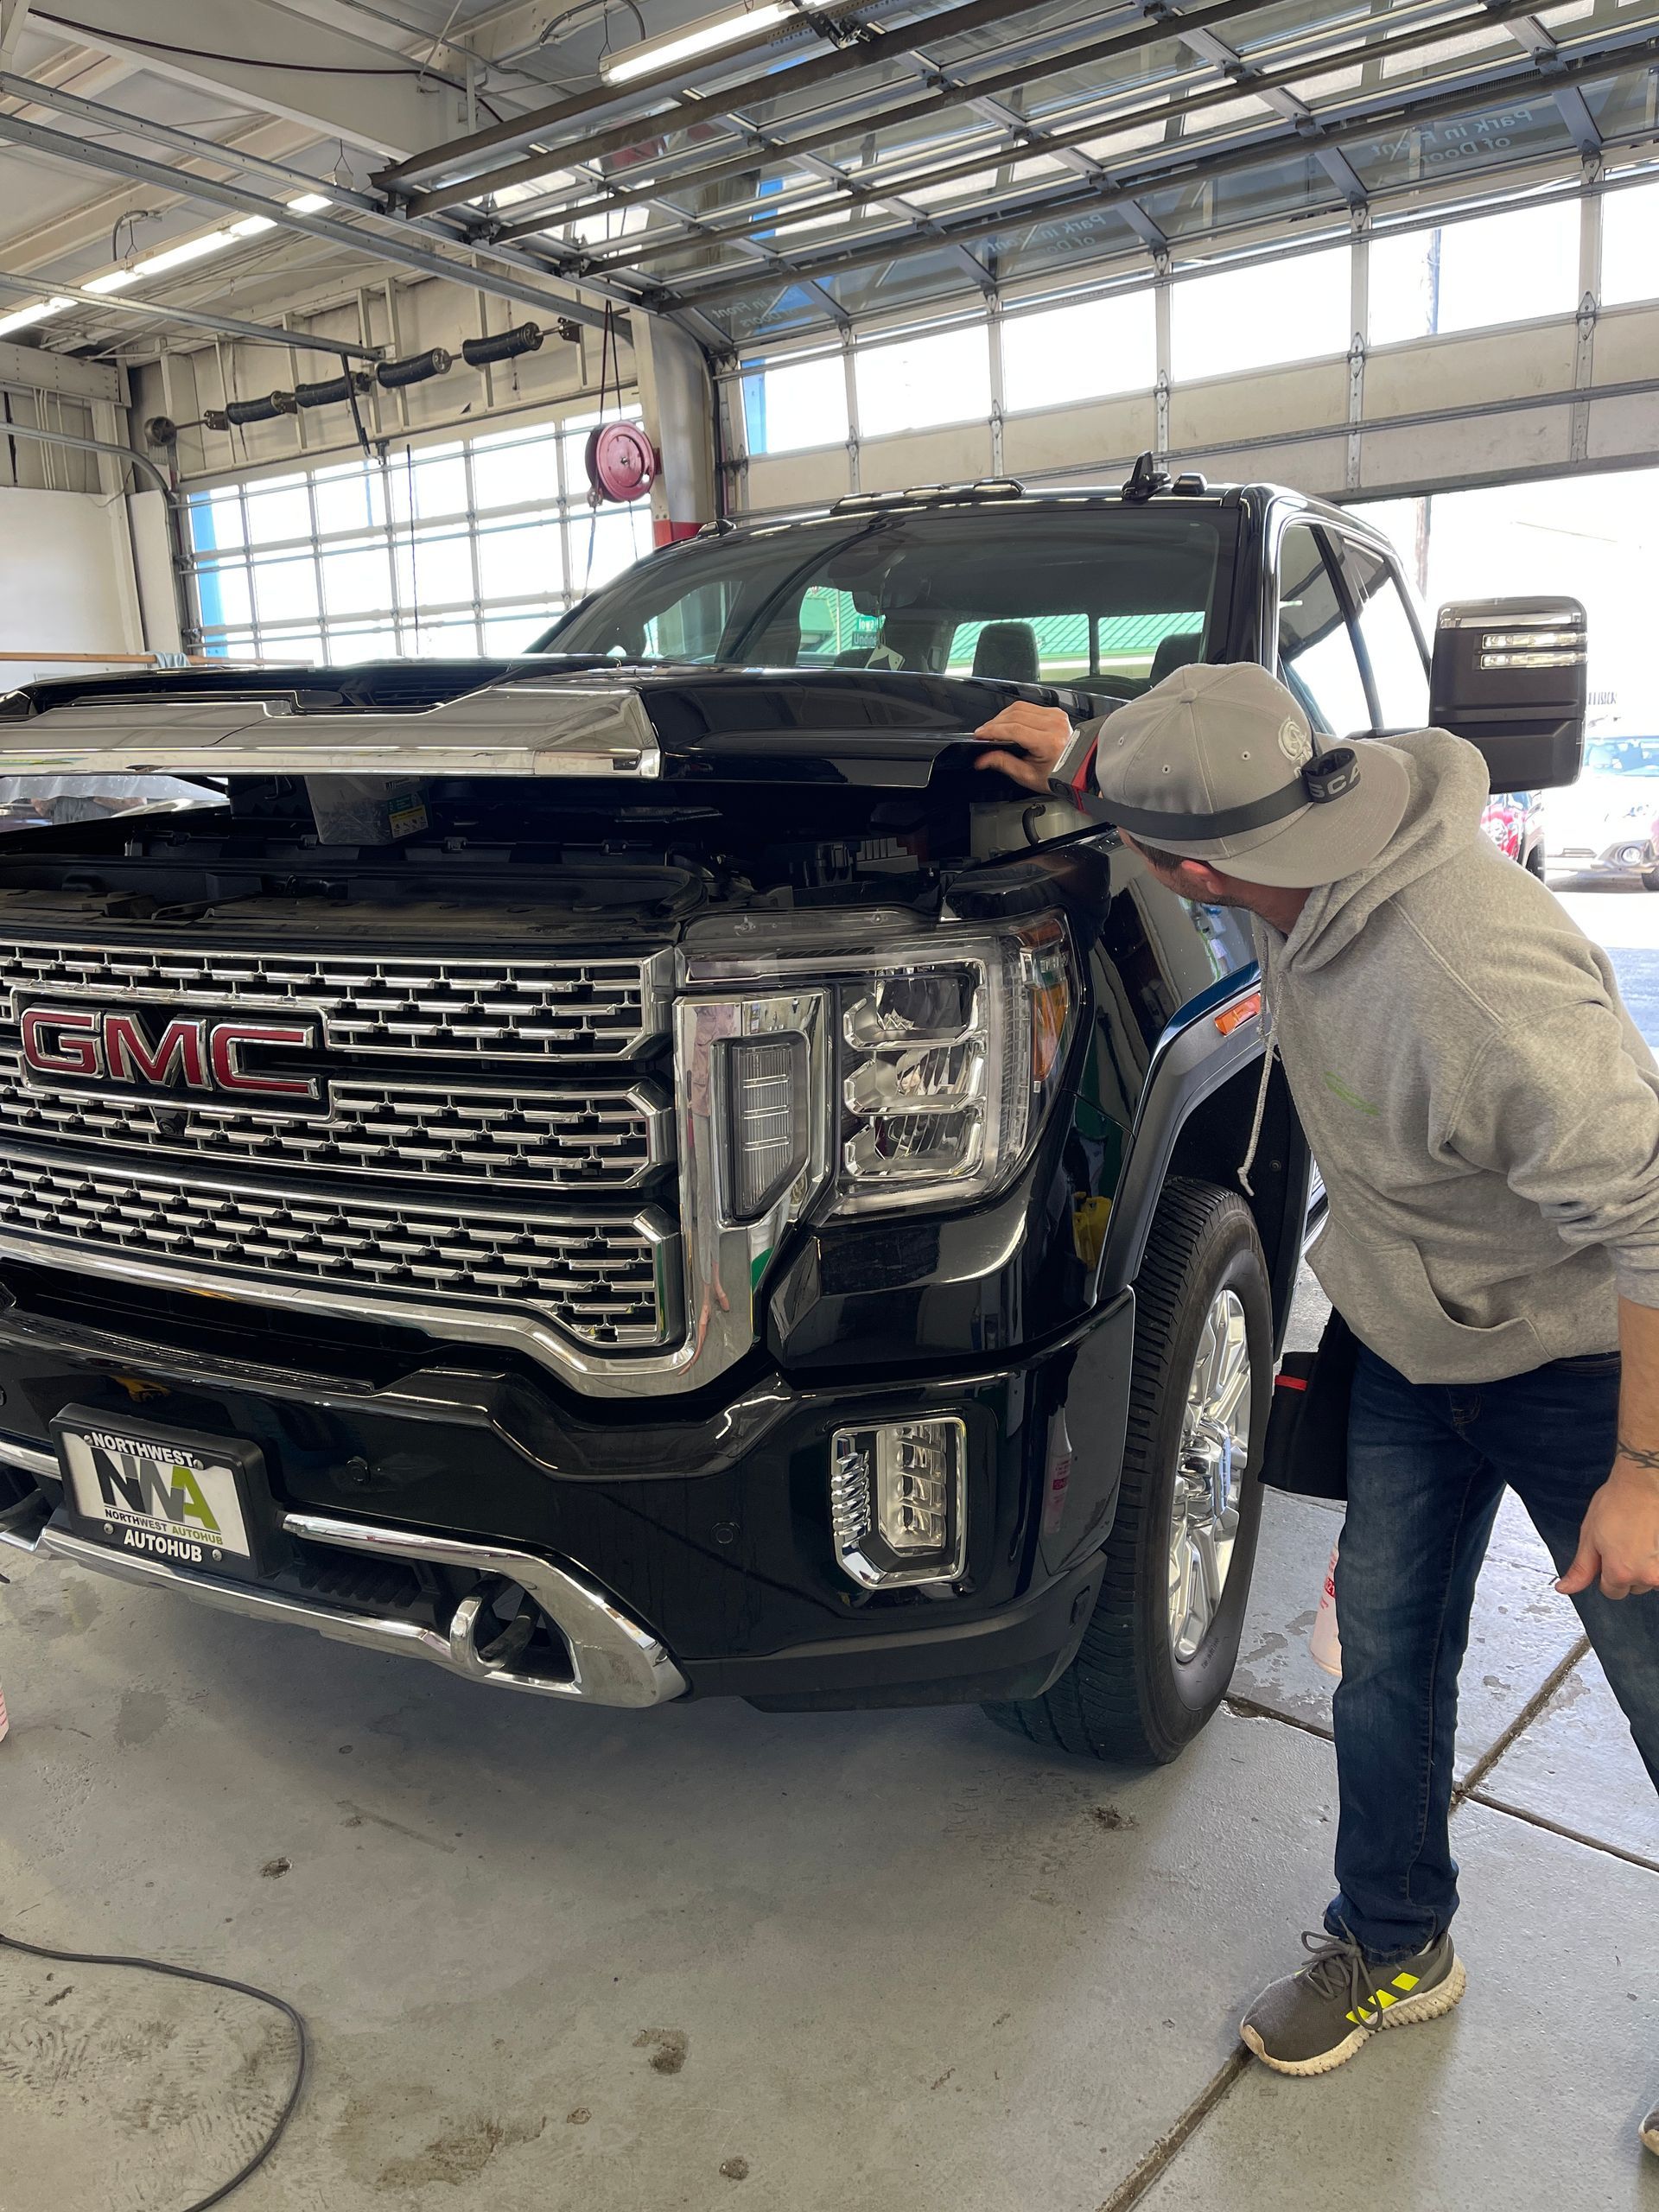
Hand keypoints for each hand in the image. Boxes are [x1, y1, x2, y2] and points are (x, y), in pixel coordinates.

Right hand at [972, 702, 1073, 793]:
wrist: (1078, 771)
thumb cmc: (1057, 775)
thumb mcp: (1027, 775)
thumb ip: (1003, 763)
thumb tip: (982, 758)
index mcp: (1049, 742)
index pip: (1014, 729)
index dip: (993, 730)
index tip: (980, 734)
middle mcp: (1054, 725)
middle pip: (1015, 715)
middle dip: (995, 723)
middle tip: (983, 733)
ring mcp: (1056, 716)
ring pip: (1020, 707)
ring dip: (1003, 716)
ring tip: (994, 728)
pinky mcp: (1056, 712)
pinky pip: (1029, 706)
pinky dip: (1015, 713)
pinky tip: (1008, 723)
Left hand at [1557, 1461, 1658, 1600]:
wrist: (1643, 1483)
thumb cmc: (1617, 1503)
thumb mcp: (1589, 1537)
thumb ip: (1581, 1568)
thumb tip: (1564, 1589)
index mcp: (1621, 1573)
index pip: (1611, 1592)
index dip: (1606, 1573)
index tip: (1608, 1555)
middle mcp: (1647, 1576)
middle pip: (1633, 1587)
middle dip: (1627, 1570)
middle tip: (1624, 1543)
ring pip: (1651, 1578)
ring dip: (1646, 1565)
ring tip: (1639, 1539)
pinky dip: (1657, 1558)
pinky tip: (1651, 1540)